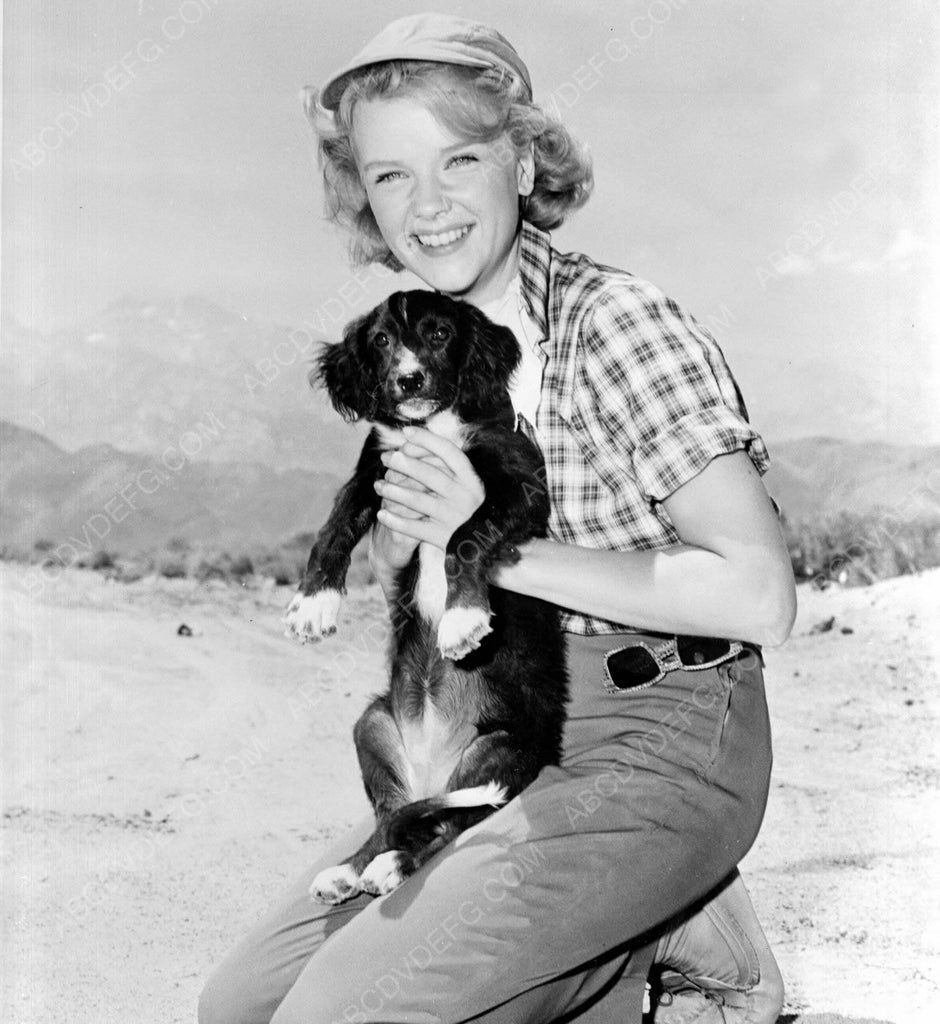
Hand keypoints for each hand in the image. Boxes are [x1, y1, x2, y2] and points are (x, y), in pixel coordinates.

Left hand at [374, 426, 484, 550]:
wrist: (478, 544)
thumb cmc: (464, 506)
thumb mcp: (465, 484)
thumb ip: (446, 465)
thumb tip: (411, 440)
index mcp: (471, 480)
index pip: (449, 452)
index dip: (427, 439)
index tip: (406, 432)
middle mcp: (465, 497)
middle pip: (430, 474)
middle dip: (404, 463)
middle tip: (386, 458)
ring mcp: (453, 518)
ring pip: (418, 500)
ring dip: (393, 491)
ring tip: (378, 486)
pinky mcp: (442, 537)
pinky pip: (413, 528)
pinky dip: (395, 520)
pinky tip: (382, 513)